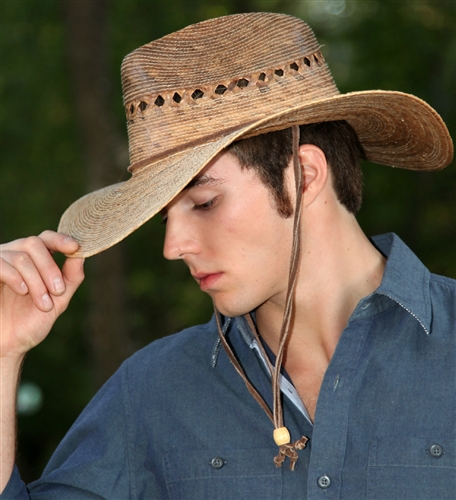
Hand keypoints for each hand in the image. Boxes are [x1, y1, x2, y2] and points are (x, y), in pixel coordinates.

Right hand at [0, 231, 84, 359]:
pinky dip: (15, 278)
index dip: (60, 239)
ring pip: (21, 257)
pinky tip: (22, 292)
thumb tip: (82, 254)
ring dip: (37, 282)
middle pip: (34, 244)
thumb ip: (71, 278)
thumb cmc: (30, 322)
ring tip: (43, 304)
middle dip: (50, 268)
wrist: (7, 345)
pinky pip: (1, 264)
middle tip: (58, 291)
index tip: (75, 247)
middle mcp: (13, 255)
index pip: (46, 238)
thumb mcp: (58, 300)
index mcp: (33, 260)